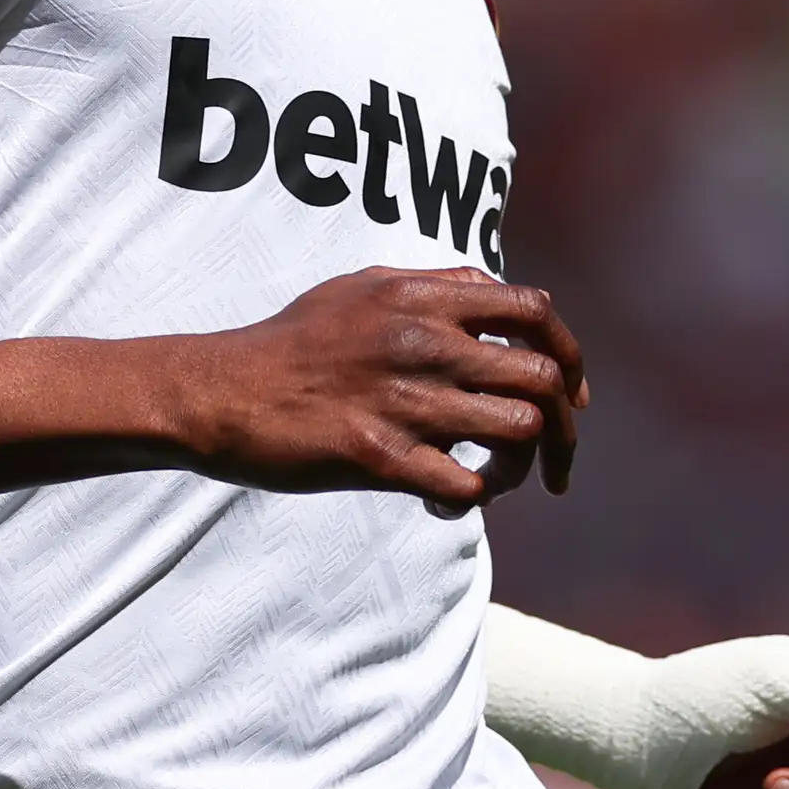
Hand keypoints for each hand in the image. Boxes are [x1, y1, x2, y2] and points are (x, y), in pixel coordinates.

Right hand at [177, 266, 584, 512]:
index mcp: (420, 297)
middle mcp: (422, 341)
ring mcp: (403, 399)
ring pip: (516, 433)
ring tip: (494, 478)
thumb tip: (493, 296)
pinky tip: (444, 502)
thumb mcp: (360, 289)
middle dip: (564, 430)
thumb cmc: (289, 344)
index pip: (533, 312)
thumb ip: (430, 287)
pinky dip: (472, 500)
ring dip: (519, 468)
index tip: (569, 395)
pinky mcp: (380, 455)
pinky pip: (467, 485)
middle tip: (556, 462)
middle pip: (541, 379)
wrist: (219, 392)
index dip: (568, 354)